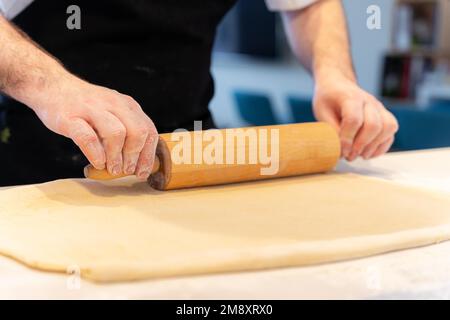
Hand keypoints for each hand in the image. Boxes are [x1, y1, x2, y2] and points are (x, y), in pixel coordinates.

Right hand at [31, 75, 157, 178]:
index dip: (148, 154)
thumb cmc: (85, 107)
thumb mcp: (112, 112)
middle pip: (137, 132)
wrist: (51, 86)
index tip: (143, 171)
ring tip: (113, 169)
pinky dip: (96, 154)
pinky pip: (88, 138)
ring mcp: (92, 109)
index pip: (149, 130)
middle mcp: (113, 104)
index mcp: (127, 105)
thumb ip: (127, 130)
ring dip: (117, 157)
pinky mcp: (71, 117)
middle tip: (127, 171)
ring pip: (116, 134)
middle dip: (135, 155)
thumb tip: (139, 162)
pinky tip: (98, 163)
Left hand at [313, 73, 398, 160]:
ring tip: (360, 155)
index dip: (347, 139)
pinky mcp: (384, 115)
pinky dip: (382, 145)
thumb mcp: (322, 112)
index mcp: (350, 97)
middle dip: (361, 145)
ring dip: (374, 146)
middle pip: (374, 125)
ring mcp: (379, 107)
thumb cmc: (328, 99)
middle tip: (349, 156)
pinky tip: (369, 153)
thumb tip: (339, 150)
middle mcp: (368, 101)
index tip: (341, 151)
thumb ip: (330, 130)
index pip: (353, 120)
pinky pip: (391, 131)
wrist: (338, 84)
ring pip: (388, 127)